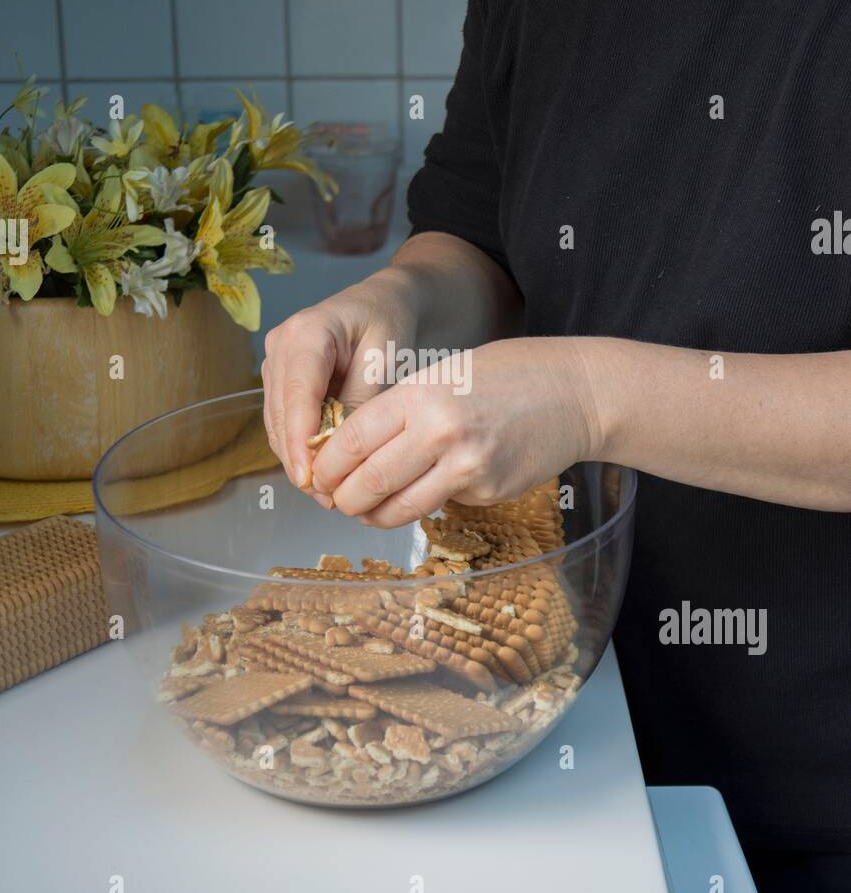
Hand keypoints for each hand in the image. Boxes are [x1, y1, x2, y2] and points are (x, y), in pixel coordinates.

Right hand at [261, 270, 418, 497]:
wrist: (384, 303)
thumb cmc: (389, 324)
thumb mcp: (384, 361)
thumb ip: (361, 403)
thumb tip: (341, 451)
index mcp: (306, 333)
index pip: (297, 394)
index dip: (299, 440)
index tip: (310, 478)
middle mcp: (280, 346)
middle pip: (281, 415)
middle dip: (300, 460)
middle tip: (328, 499)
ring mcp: (276, 363)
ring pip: (278, 424)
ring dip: (298, 460)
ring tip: (327, 495)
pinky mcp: (280, 380)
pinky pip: (284, 422)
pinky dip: (300, 449)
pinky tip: (321, 474)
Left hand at [309, 336, 597, 527]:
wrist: (573, 393)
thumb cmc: (503, 377)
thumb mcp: (441, 376)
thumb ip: (398, 411)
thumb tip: (348, 453)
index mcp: (420, 395)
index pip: (352, 440)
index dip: (327, 466)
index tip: (318, 475)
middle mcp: (440, 432)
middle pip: (368, 483)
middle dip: (344, 499)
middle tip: (338, 500)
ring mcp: (467, 467)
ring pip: (398, 508)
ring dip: (374, 515)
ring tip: (367, 509)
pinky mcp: (488, 491)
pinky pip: (437, 506)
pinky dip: (421, 505)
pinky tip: (424, 491)